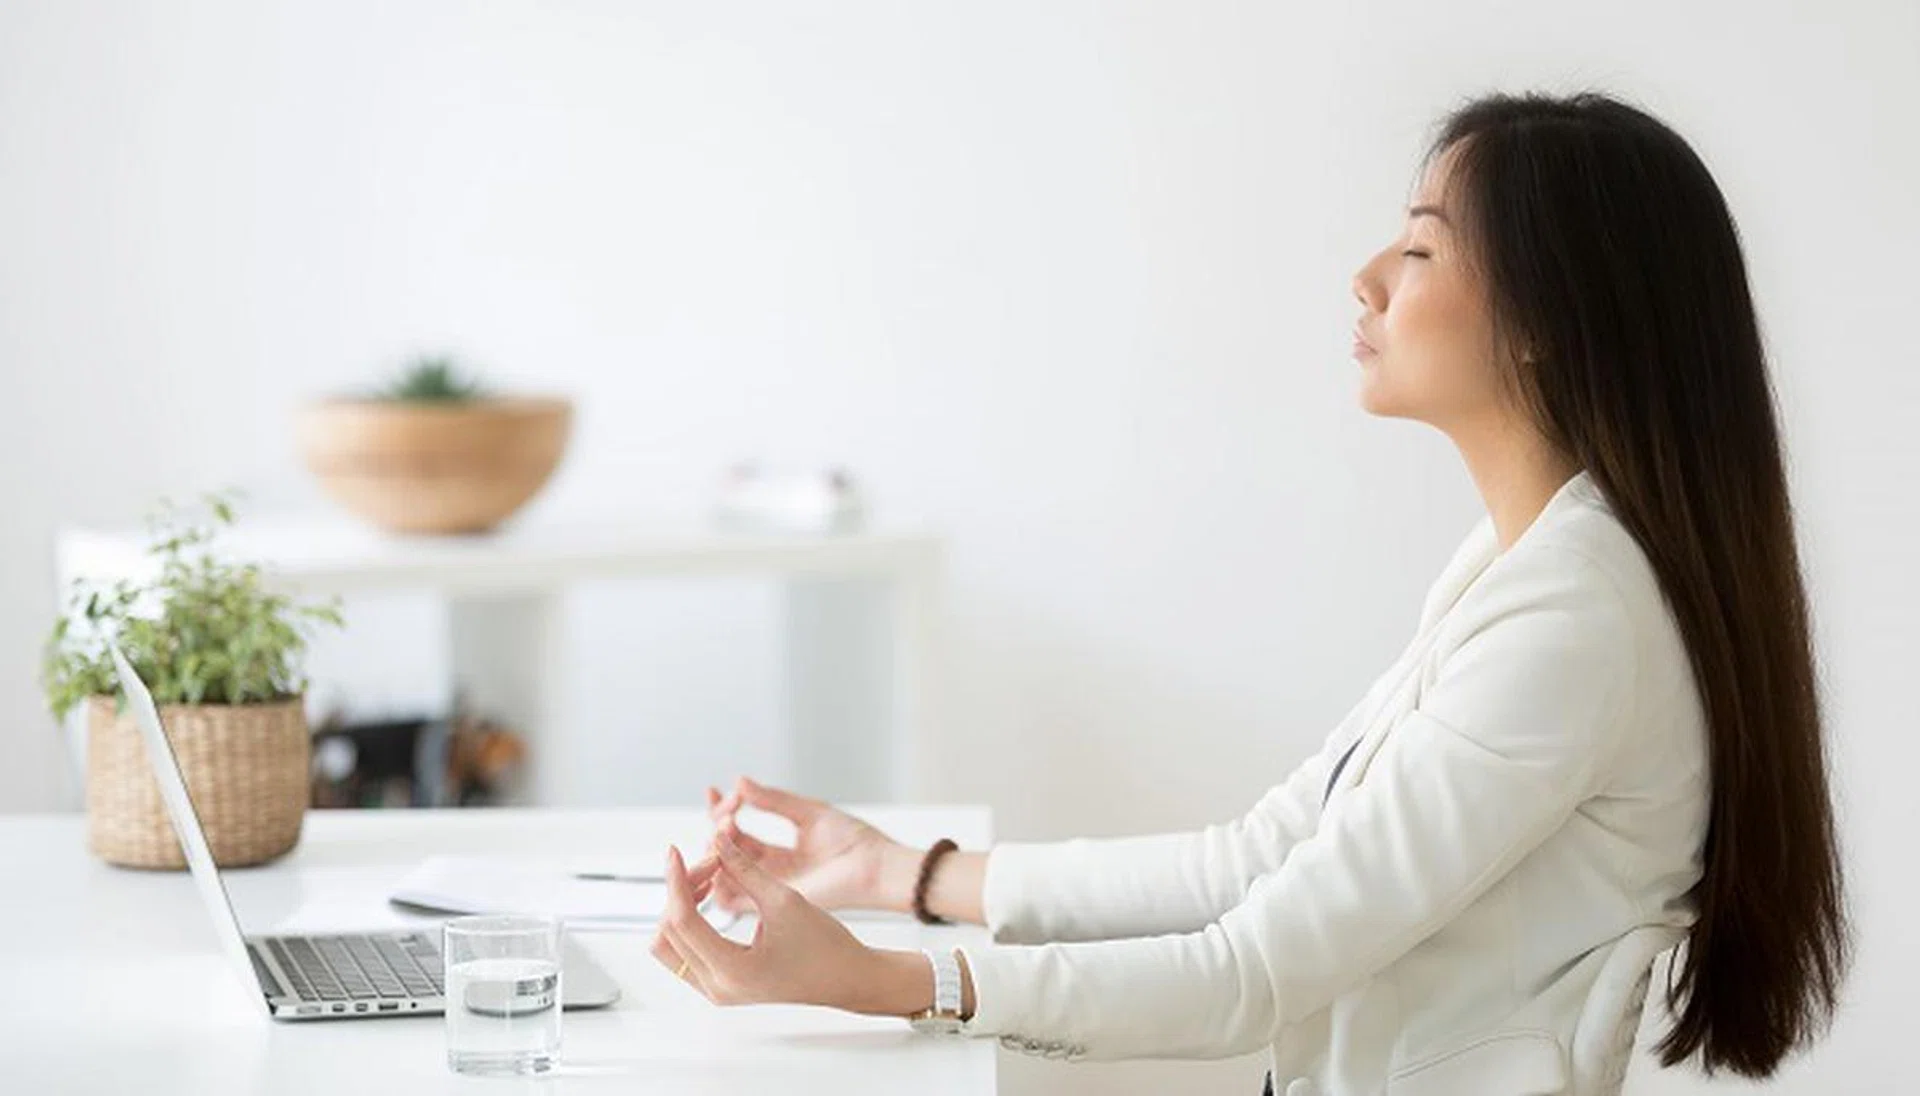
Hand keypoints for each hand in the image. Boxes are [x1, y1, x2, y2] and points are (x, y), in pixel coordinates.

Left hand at [650, 833, 929, 1015]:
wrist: (846, 977)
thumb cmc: (825, 945)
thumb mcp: (785, 899)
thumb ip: (744, 869)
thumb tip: (716, 840)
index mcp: (732, 971)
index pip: (682, 920)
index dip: (676, 879)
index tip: (675, 851)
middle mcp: (717, 987)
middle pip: (668, 932)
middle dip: (680, 890)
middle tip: (709, 861)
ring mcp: (716, 990)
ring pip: (669, 945)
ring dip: (680, 906)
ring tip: (709, 877)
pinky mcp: (721, 984)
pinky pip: (685, 951)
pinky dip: (690, 920)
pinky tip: (711, 893)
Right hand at [701, 775, 909, 913]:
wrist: (876, 868)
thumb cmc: (854, 843)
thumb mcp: (809, 813)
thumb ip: (773, 801)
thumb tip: (739, 782)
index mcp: (780, 852)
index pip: (737, 832)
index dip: (721, 811)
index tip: (713, 790)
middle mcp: (770, 871)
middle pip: (725, 851)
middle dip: (718, 826)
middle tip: (727, 811)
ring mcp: (770, 887)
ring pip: (722, 873)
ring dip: (714, 849)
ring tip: (723, 826)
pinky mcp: (773, 903)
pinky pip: (732, 900)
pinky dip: (717, 878)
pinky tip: (720, 852)